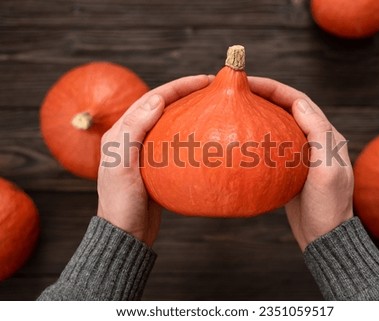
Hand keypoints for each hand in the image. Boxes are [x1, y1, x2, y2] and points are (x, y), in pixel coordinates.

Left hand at [97, 75, 211, 246]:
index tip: (205, 79)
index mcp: (121, 132)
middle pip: (163, 107)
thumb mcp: (122, 164)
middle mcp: (133, 138)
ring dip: (190, 112)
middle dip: (186, 94)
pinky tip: (207, 136)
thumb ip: (134, 129)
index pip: (152, 99)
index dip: (178, 86)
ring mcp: (147, 152)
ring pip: (172, 124)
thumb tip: (157, 99)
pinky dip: (191, 135)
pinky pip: (177, 144)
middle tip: (212, 88)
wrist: (125, 234)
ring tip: (212, 106)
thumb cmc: (121, 201)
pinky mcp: (159, 167)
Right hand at [249, 77, 353, 250]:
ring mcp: (301, 154)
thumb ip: (318, 134)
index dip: (275, 88)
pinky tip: (241, 138)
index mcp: (327, 135)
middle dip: (264, 96)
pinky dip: (257, 136)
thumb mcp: (327, 170)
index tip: (249, 81)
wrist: (324, 236)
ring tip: (237, 107)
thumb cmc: (328, 204)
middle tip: (238, 91)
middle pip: (286, 109)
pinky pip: (272, 145)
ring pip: (278, 125)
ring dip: (260, 113)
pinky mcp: (289, 168)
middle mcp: (315, 140)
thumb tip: (299, 102)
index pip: (299, 101)